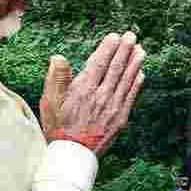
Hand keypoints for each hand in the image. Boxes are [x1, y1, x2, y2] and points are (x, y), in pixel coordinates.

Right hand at [41, 32, 145, 156]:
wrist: (73, 155)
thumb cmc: (58, 127)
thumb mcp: (49, 102)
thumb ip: (56, 78)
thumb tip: (59, 57)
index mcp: (83, 90)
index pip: (99, 63)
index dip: (108, 48)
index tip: (115, 36)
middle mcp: (101, 96)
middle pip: (116, 68)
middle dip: (125, 50)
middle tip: (132, 36)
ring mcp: (113, 107)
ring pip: (126, 80)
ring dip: (134, 63)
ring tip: (140, 50)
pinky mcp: (120, 119)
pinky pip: (131, 96)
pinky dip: (136, 84)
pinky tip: (140, 73)